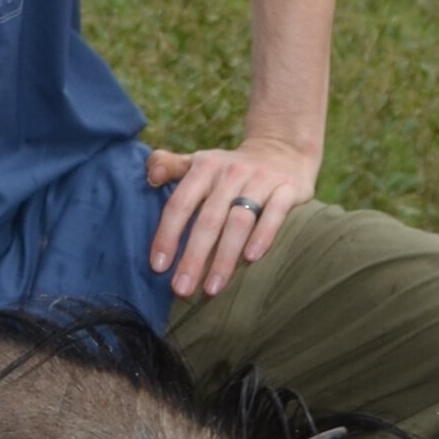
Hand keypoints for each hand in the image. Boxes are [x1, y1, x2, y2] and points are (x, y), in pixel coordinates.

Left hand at [146, 133, 322, 308]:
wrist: (283, 149)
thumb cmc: (230, 168)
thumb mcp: (200, 162)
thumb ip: (170, 166)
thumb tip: (150, 176)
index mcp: (205, 168)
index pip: (180, 204)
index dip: (167, 235)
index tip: (158, 267)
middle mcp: (231, 173)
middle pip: (208, 219)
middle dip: (194, 257)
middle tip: (182, 289)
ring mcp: (261, 180)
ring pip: (240, 221)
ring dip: (225, 257)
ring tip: (213, 288)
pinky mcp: (288, 189)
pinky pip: (275, 213)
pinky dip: (264, 235)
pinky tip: (252, 259)